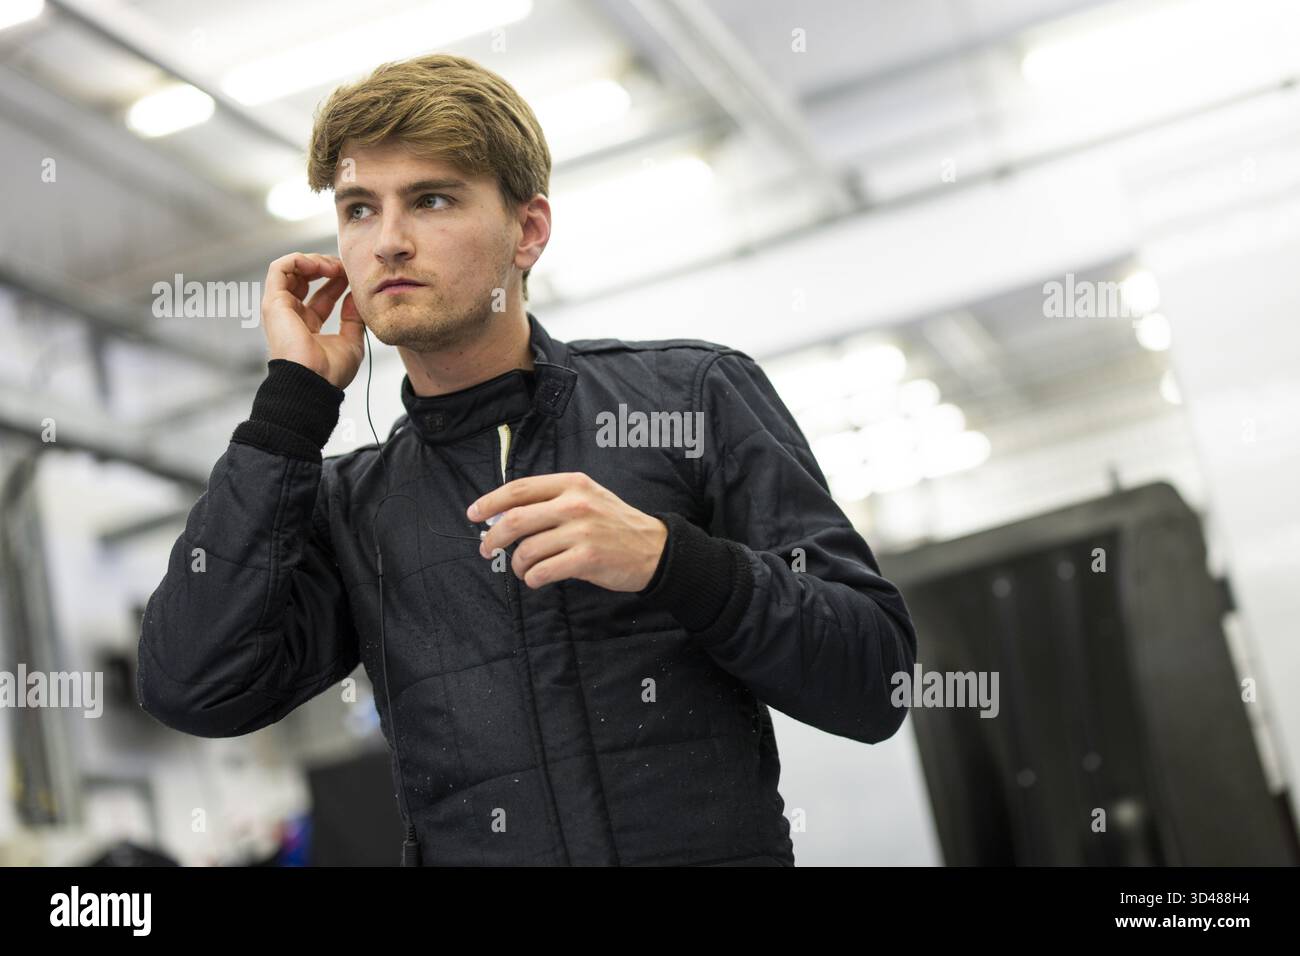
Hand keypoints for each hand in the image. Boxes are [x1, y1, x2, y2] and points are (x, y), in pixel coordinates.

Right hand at [262, 252, 364, 388]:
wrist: (313, 381)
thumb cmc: (330, 371)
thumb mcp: (351, 342)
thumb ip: (353, 319)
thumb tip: (356, 297)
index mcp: (309, 327)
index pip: (322, 296)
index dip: (338, 282)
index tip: (353, 276)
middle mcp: (292, 316)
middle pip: (306, 280)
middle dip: (326, 267)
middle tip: (343, 267)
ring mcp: (280, 308)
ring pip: (291, 270)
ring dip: (314, 261)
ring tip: (333, 266)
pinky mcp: (273, 301)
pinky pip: (279, 268)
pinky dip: (299, 260)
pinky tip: (318, 264)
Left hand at [468, 473, 667, 591]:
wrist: (654, 548)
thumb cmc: (614, 523)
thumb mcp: (587, 497)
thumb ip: (551, 500)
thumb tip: (503, 513)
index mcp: (572, 483)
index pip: (519, 489)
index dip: (490, 502)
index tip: (474, 514)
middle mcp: (575, 504)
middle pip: (515, 519)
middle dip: (493, 538)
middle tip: (486, 549)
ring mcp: (582, 531)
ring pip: (527, 549)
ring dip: (517, 565)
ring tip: (522, 569)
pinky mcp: (587, 559)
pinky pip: (542, 571)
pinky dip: (532, 578)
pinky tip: (536, 578)